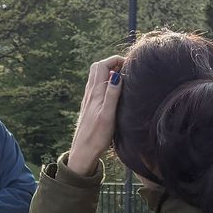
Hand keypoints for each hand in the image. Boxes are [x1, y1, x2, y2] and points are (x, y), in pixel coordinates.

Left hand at [67, 55, 126, 176]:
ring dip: (109, 72)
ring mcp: (89, 99)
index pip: (102, 65)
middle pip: (97, 67)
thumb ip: (112, 94)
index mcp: (95, 93)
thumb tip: (116, 74)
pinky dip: (106, 82)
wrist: (83, 152)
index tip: (129, 64)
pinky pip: (96, 87)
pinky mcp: (89, 106)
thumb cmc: (96, 136)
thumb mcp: (107, 115)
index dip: (115, 60)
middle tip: (127, 68)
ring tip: (124, 77)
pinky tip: (114, 91)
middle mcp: (90, 93)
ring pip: (96, 77)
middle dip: (112, 63)